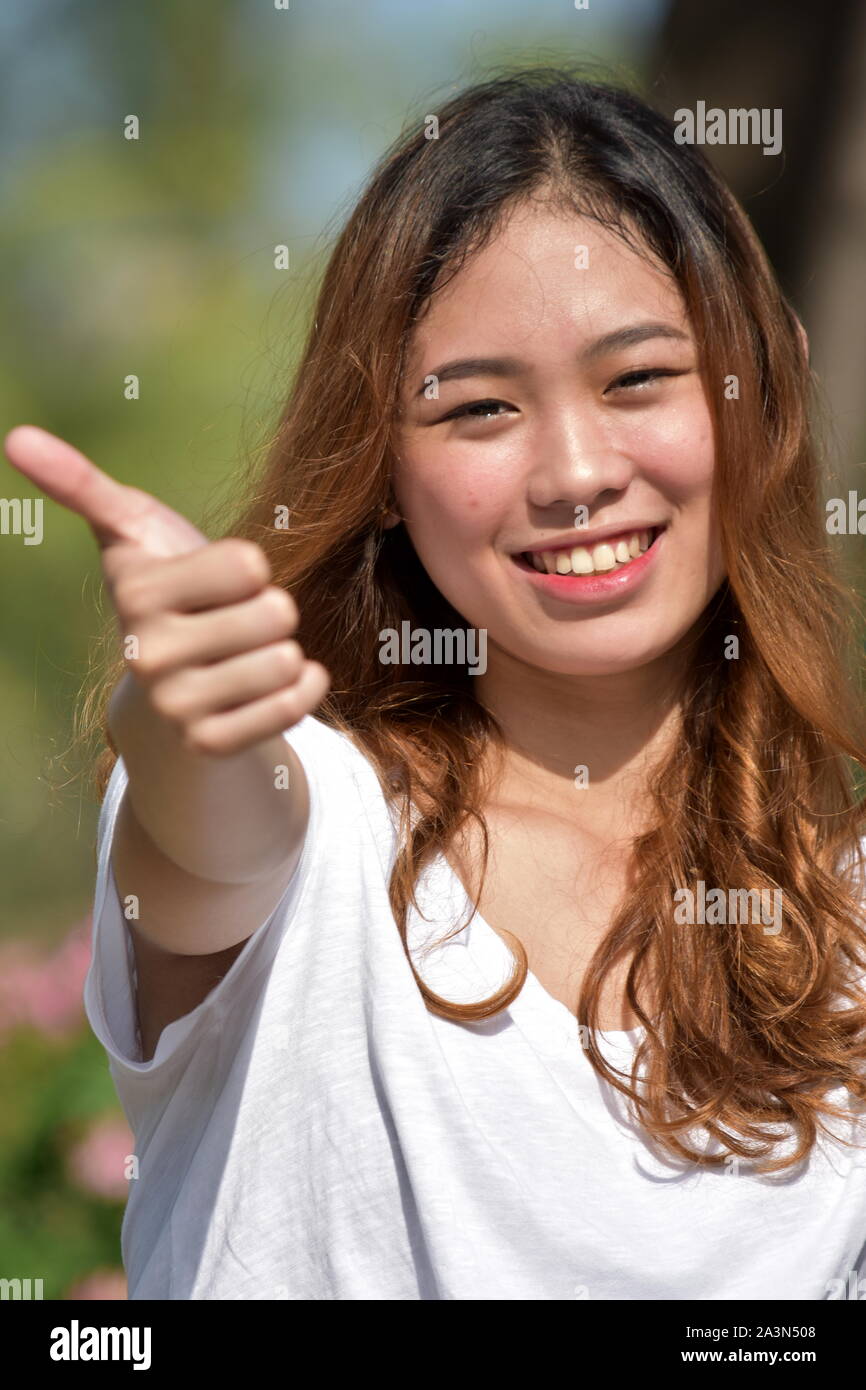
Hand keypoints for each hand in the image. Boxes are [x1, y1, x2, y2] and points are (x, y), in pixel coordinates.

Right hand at [4, 425, 329, 754]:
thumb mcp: (131, 530)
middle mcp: (148, 656)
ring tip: (244, 653)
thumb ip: (81, 484)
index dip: (248, 566)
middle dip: (270, 610)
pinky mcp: (211, 743)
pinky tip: (274, 681)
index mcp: (136, 593)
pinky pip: (292, 705)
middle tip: (232, 621)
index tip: (216, 581)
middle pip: (277, 612)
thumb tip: (16, 436)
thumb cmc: (167, 587)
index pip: (250, 562)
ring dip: (283, 652)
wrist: (174, 678)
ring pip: (285, 661)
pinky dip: (303, 688)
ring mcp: (177, 707)